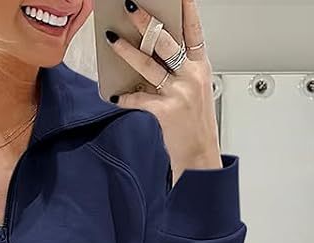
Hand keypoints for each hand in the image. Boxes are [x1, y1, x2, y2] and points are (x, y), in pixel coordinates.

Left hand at [106, 0, 221, 177]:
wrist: (199, 156)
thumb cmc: (195, 123)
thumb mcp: (195, 89)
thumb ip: (179, 69)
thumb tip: (152, 52)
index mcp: (201, 67)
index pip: (194, 30)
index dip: (186, 9)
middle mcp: (191, 76)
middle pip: (166, 41)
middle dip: (146, 21)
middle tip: (131, 6)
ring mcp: (179, 93)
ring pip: (148, 65)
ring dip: (127, 50)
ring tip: (112, 39)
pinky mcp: (165, 111)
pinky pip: (139, 99)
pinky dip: (125, 98)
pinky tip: (115, 96)